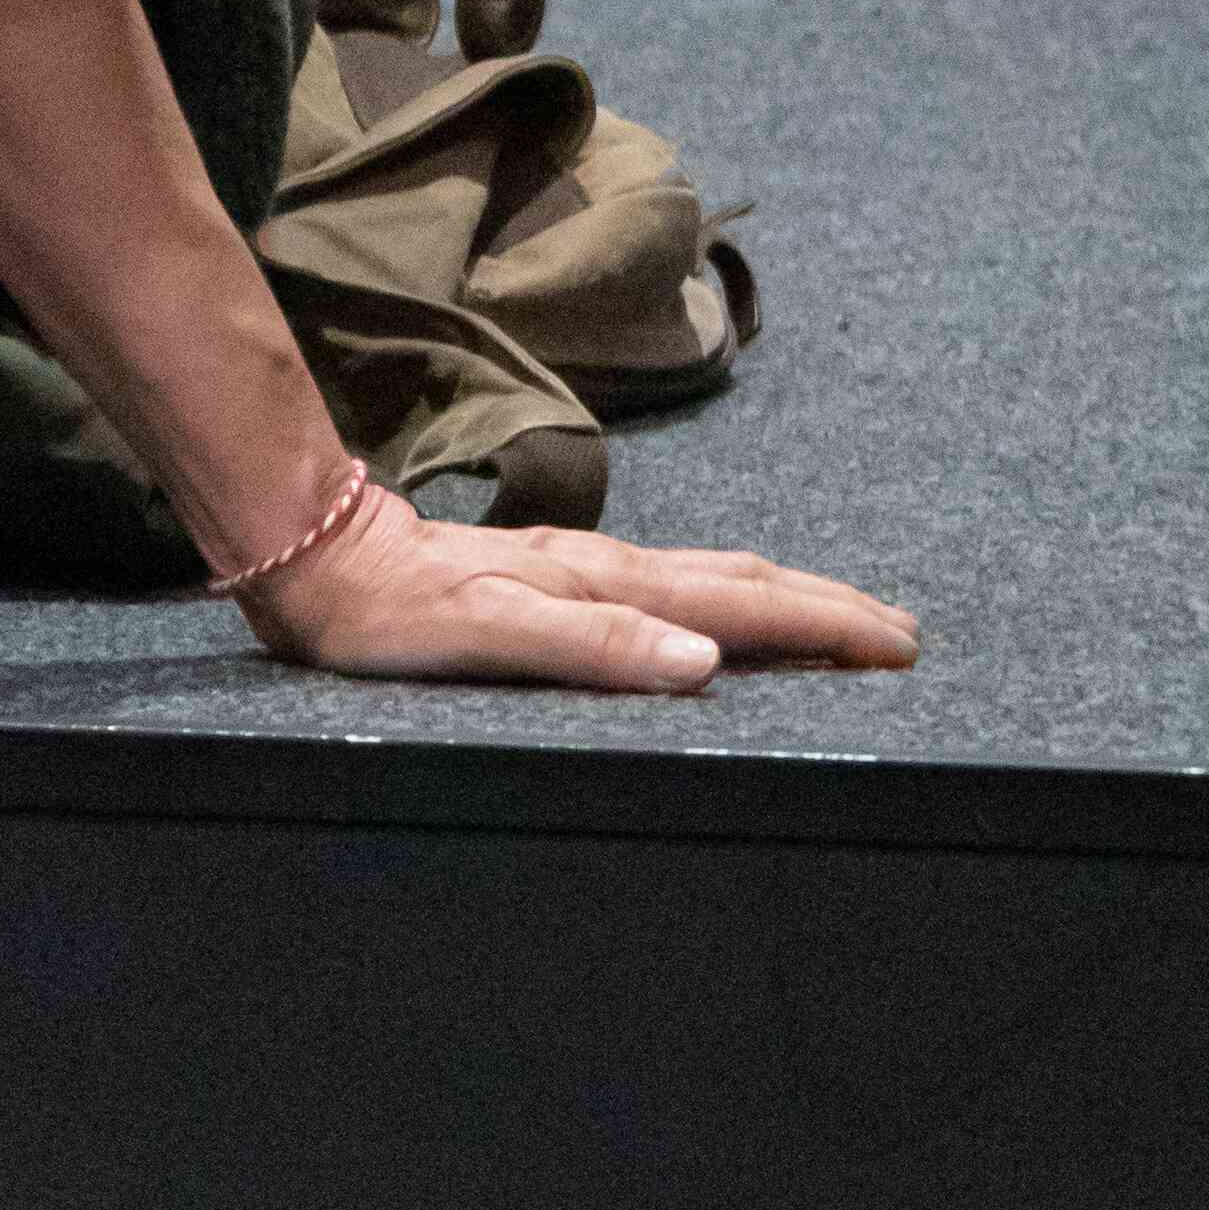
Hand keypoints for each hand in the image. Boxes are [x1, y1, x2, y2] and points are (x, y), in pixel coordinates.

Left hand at [239, 475, 915, 694]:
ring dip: (780, 596)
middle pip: (737, 585)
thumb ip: (590, 644)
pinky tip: (708, 605)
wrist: (307, 548)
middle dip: (824, 609)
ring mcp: (571, 566)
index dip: (822, 628)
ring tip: (837, 614)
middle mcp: (597, 567)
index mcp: (599, 584)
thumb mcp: (483, 632)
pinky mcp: (540, 573)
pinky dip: (715, 594)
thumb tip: (700, 661)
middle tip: (902, 635)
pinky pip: (659, 583)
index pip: (738, 607)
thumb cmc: (383, 611)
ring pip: (702, 577)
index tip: (897, 646)